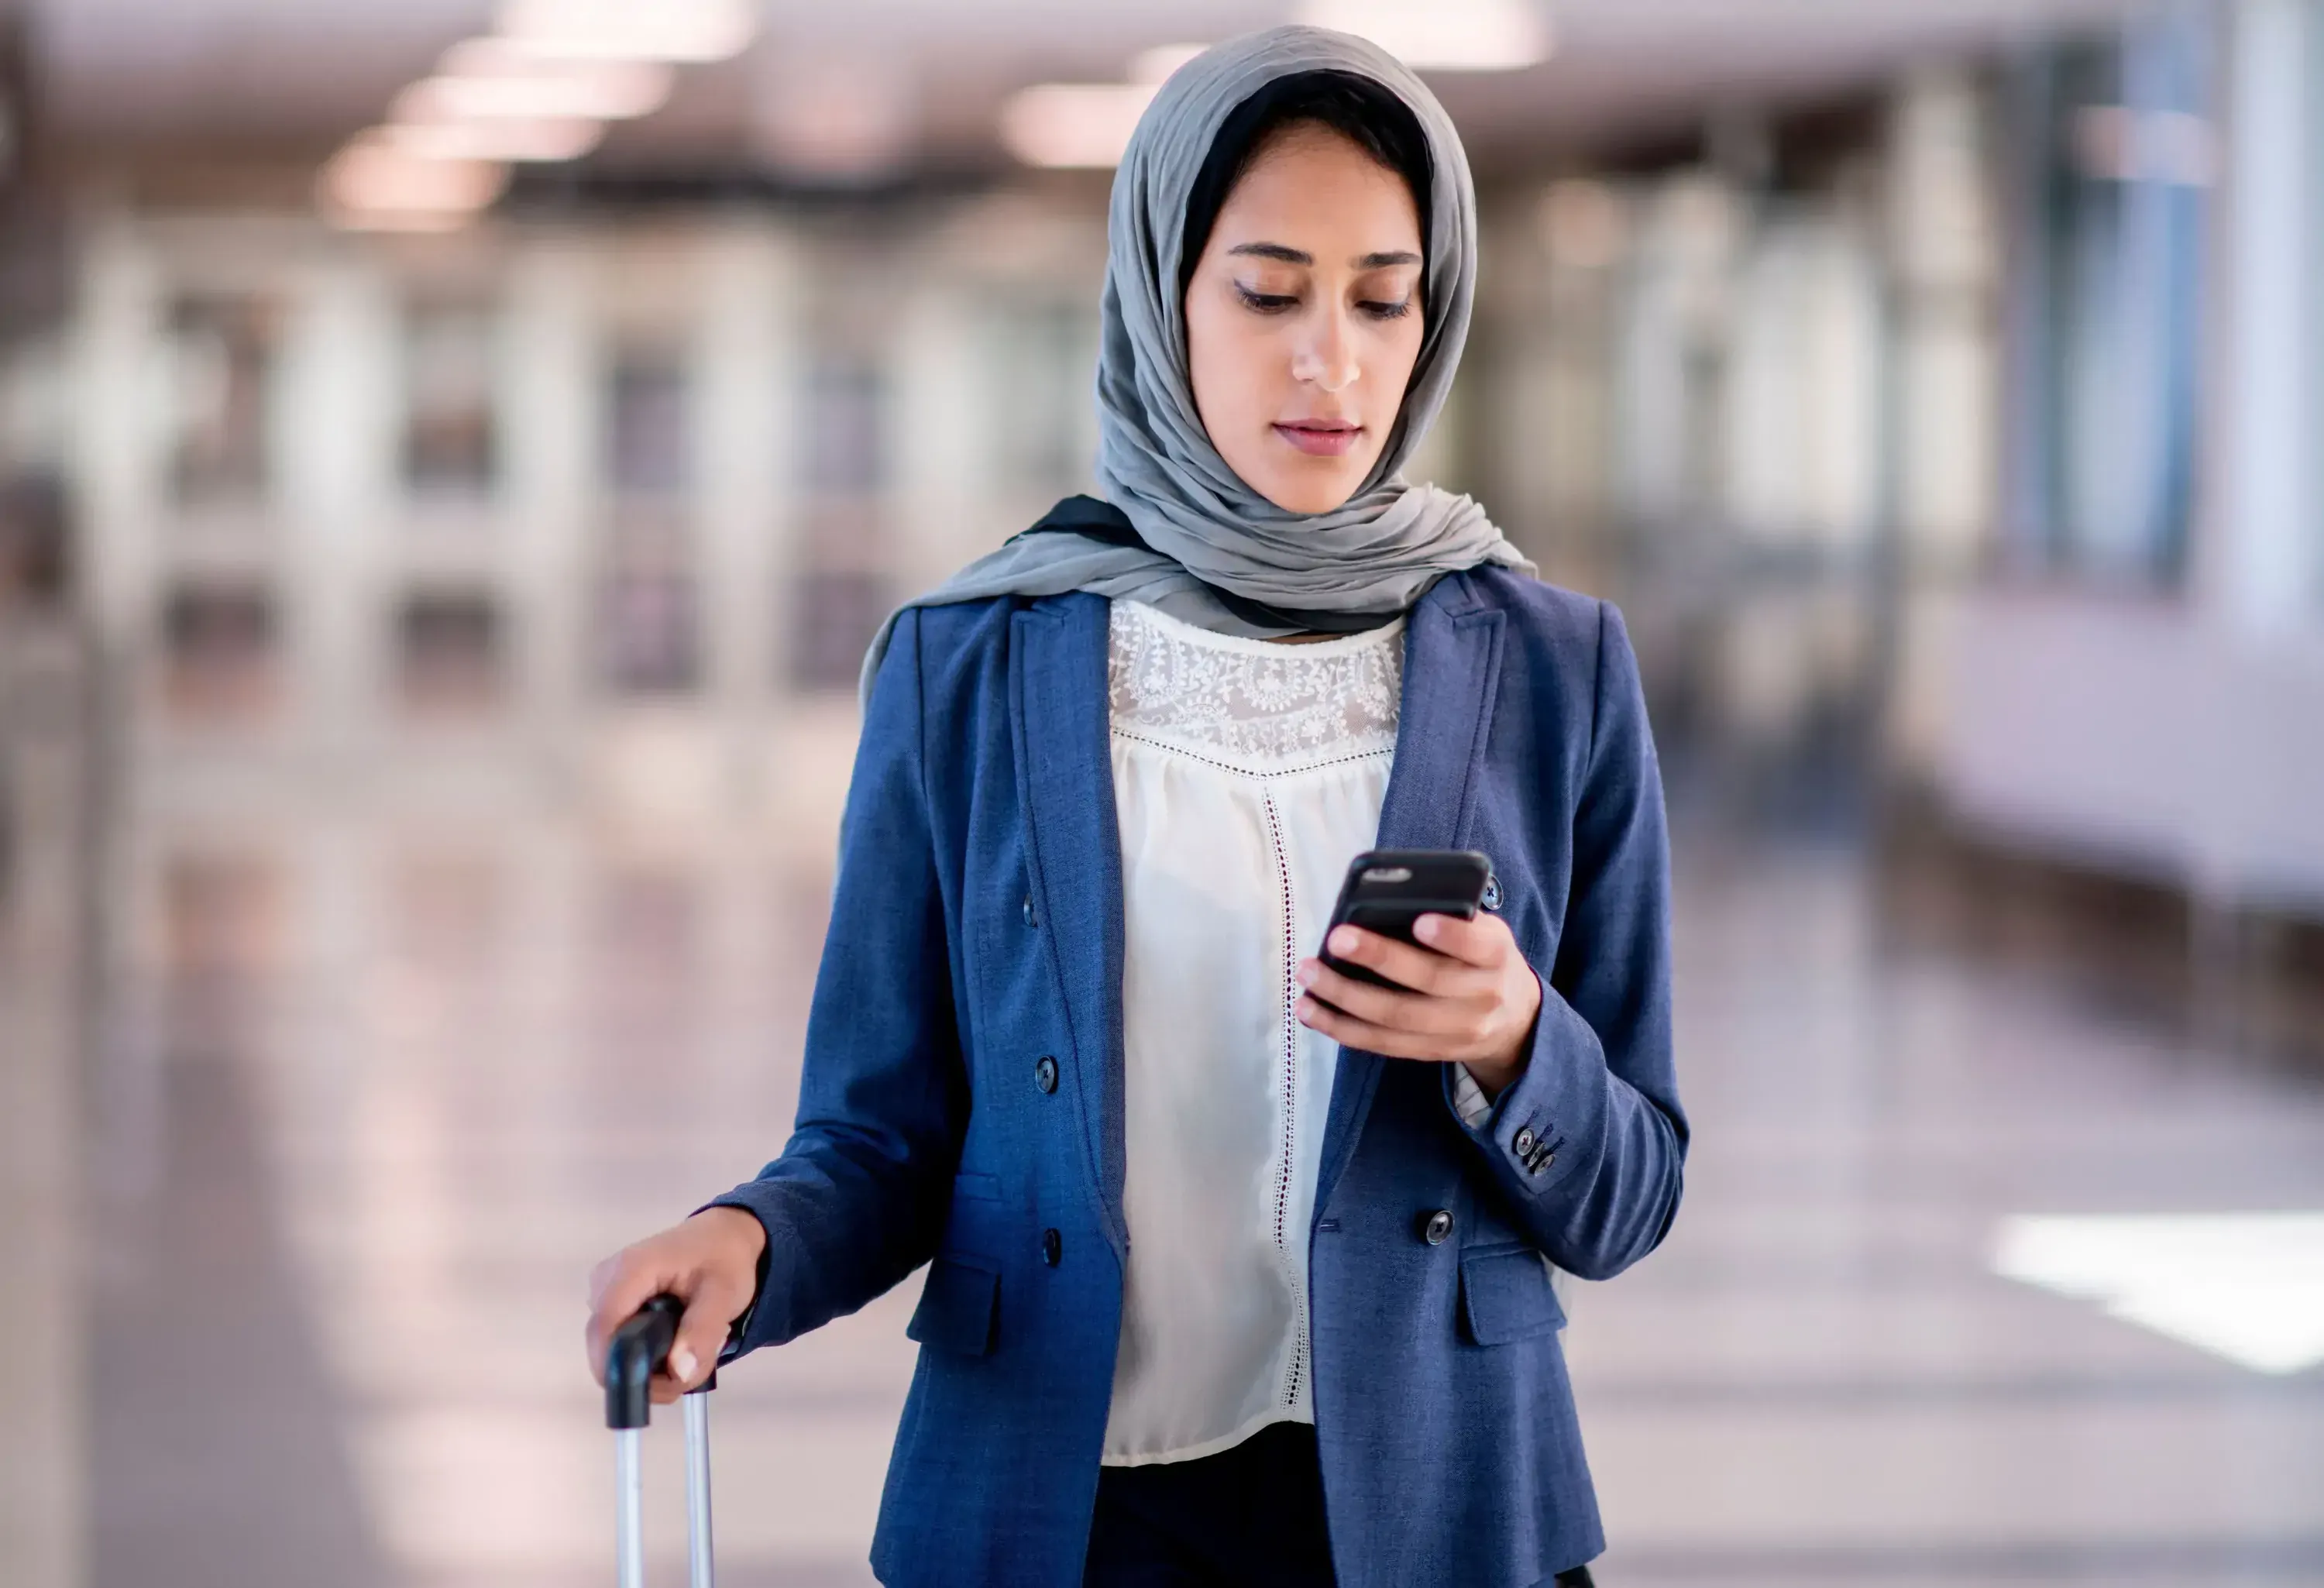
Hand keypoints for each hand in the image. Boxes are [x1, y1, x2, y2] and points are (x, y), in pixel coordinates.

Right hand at [584, 1206, 766, 1403]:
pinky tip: (678, 1341)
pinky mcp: (612, 1305)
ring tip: (691, 1347)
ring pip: (614, 1352)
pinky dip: (649, 1356)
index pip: (604, 1331)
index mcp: (630, 1270)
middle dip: (649, 1373)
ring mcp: (604, 1293)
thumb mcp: (725, 1293)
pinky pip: (620, 1345)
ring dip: (654, 1366)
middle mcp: (606, 1281)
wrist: (723, 1237)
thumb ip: (703, 1331)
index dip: (624, 1370)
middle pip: (606, 1349)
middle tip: (692, 1367)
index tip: (665, 1387)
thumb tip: (678, 1373)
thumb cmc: (724, 1259)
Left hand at [1294, 912, 1542, 1096]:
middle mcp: (1483, 997)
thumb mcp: (1485, 932)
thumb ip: (1453, 919)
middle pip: (1428, 981)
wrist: (1515, 1020)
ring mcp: (1457, 1031)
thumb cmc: (1483, 959)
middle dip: (1379, 959)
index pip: (1479, 946)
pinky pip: (1383, 1044)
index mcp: (1497, 956)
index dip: (1451, 936)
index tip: (1420, 921)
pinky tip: (1311, 1010)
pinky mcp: (1431, 1052)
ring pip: (1396, 1019)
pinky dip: (1342, 1028)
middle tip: (1336, 938)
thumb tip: (1389, 902)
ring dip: (1345, 999)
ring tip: (1308, 977)